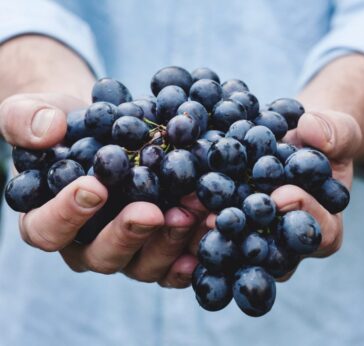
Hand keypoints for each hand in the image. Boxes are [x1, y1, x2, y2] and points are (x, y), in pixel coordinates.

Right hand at [0, 93, 207, 287]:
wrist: (107, 129)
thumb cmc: (67, 126)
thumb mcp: (35, 112)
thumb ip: (26, 119)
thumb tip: (47, 131)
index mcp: (49, 220)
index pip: (48, 229)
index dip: (67, 214)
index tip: (94, 187)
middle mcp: (88, 244)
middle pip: (102, 256)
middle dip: (128, 234)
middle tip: (151, 211)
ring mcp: (127, 250)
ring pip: (144, 265)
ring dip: (169, 242)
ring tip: (192, 212)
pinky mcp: (158, 247)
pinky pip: (174, 263)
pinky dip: (193, 252)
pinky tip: (209, 231)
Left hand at [200, 110, 361, 280]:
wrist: (293, 141)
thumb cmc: (320, 141)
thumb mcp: (338, 131)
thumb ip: (335, 132)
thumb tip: (312, 130)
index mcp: (323, 226)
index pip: (320, 233)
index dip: (303, 214)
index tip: (282, 194)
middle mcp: (287, 243)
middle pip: (271, 252)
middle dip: (247, 234)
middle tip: (221, 218)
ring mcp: (257, 238)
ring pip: (237, 248)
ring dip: (212, 232)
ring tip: (190, 211)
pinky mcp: (231, 227)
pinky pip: (215, 230)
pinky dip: (195, 219)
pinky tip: (176, 204)